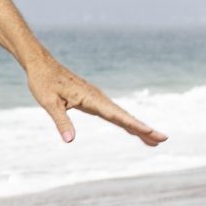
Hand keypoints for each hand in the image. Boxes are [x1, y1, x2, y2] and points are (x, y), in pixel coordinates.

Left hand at [25, 57, 166, 146]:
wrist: (41, 65)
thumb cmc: (43, 83)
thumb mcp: (49, 104)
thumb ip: (61, 122)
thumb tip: (69, 141)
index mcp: (91, 99)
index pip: (117, 116)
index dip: (135, 125)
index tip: (150, 132)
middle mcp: (99, 98)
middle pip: (125, 116)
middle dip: (144, 129)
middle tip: (163, 140)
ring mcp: (98, 98)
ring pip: (121, 115)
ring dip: (138, 127)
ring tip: (154, 140)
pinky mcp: (93, 99)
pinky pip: (113, 113)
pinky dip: (125, 122)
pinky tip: (131, 129)